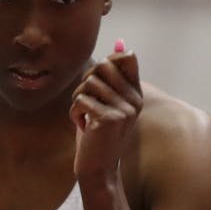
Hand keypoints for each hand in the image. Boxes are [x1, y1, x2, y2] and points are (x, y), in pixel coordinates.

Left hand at [70, 39, 141, 180]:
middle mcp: (134, 100)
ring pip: (88, 83)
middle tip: (88, 102)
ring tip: (85, 116)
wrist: (98, 168)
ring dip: (78, 99)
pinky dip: (74, 113)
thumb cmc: (97, 133)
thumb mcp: (108, 101)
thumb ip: (112, 74)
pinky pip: (80, 100)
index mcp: (136, 94)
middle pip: (103, 65)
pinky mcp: (109, 119)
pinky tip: (83, 127)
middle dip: (87, 81)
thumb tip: (121, 41)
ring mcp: (124, 109)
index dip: (107, 62)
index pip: (127, 57)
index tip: (99, 83)